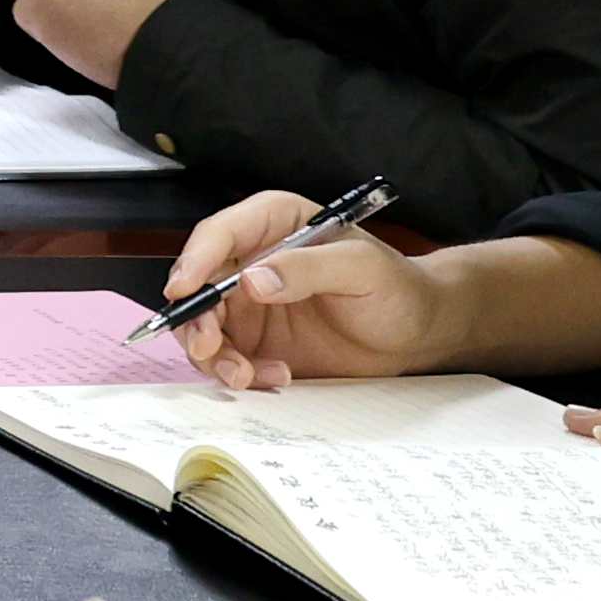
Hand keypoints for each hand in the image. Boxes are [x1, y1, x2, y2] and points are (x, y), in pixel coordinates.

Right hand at [165, 189, 451, 391]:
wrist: (415, 335)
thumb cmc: (398, 289)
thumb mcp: (362, 269)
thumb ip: (309, 268)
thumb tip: (253, 280)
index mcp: (273, 225)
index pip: (219, 234)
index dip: (195, 260)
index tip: (184, 289)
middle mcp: (250, 262)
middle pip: (197, 285)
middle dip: (195, 319)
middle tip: (209, 348)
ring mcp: (247, 305)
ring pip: (201, 326)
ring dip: (213, 355)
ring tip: (246, 375)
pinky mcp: (253, 343)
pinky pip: (224, 359)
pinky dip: (238, 374)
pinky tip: (275, 376)